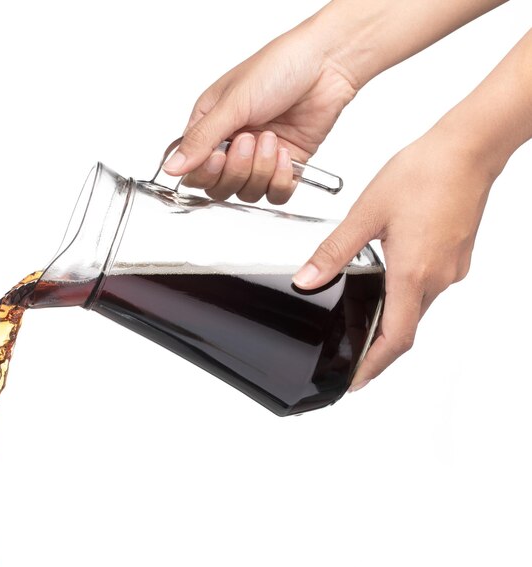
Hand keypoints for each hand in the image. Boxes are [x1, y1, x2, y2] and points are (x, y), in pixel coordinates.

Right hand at [162, 16, 357, 203]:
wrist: (326, 65)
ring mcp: (259, 158)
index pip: (195, 170)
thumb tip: (171, 168)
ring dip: (261, 170)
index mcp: (211, 127)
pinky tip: (286, 155)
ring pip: (248, 192)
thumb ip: (201, 140)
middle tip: (250, 140)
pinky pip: (276, 193)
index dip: (205, 172)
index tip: (218, 156)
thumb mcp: (233, 103)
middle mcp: (232, 146)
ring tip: (272, 138)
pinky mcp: (285, 166)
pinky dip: (281, 180)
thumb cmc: (278, 68)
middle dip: (237, 169)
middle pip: (220, 187)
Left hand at [292, 125, 495, 390]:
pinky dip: (406, 295)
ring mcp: (451, 268)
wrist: (468, 148)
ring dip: (392, 320)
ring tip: (364, 318)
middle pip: (406, 330)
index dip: (372, 366)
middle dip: (378, 348)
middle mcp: (438, 278)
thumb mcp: (366, 214)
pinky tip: (389, 279)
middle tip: (352, 353)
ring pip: (418, 309)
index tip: (354, 381)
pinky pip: (429, 288)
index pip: (394, 340)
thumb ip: (334, 252)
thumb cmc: (424, 173)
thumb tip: (307, 280)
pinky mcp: (457, 255)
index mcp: (413, 274)